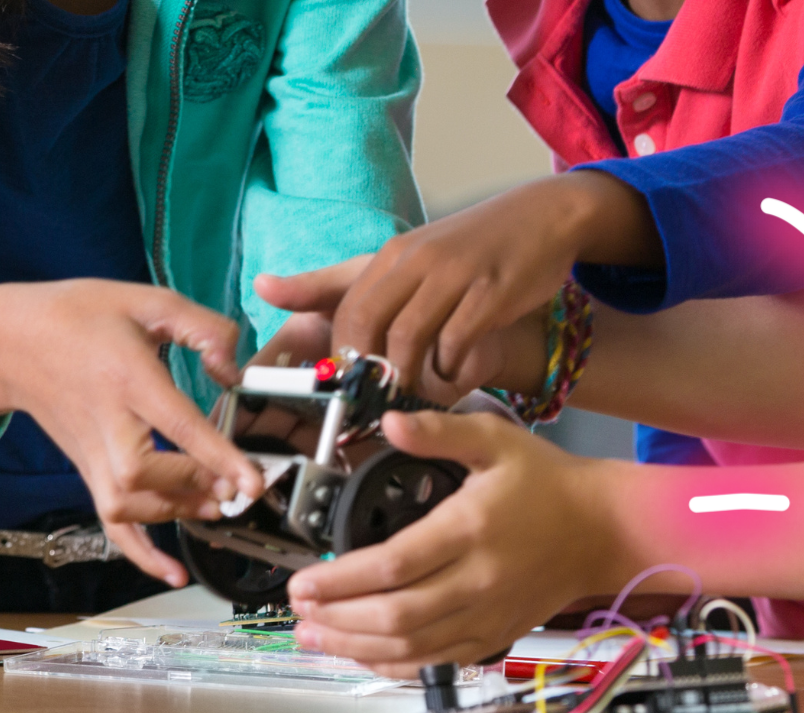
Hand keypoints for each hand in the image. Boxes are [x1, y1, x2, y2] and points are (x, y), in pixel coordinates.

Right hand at [0, 280, 265, 584]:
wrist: (11, 341)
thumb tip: (235, 369)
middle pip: (143, 473)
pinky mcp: (87, 470)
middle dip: (193, 487)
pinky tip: (171, 573)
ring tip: (214, 509)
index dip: (216, 456)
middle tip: (234, 489)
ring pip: (126, 504)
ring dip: (174, 514)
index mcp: (127, 377)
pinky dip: (141, 554)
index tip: (250, 481)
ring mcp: (92, 454)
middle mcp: (106, 423)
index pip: (175, 424)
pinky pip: (109, 523)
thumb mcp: (147, 299)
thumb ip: (202, 328)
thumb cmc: (81, 316)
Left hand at [286, 410, 628, 677]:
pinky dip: (393, 664)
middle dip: (336, 618)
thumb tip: (393, 423)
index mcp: (470, 528)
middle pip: (394, 614)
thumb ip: (439, 431)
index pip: (392, 564)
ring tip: (313, 635)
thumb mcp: (496, 439)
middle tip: (297, 609)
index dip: (339, 580)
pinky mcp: (492, 635)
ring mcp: (485, 614)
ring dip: (353, 646)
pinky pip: (435, 661)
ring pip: (409, 645)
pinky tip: (362, 654)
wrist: (602, 529)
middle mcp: (476, 580)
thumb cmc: (548, 483)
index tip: (302, 581)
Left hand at [322, 171, 657, 382]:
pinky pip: (458, 343)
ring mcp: (454, 276)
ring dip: (410, 378)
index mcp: (391, 257)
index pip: (347, 315)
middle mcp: (416, 263)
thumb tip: (262, 287)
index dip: (344, 361)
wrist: (540, 219)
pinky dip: (452, 369)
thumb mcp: (403, 260)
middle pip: (370, 329)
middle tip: (381, 402)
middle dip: (370, 375)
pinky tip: (457, 374)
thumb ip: (338, 282)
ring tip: (418, 394)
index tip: (354, 391)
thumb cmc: (467, 250)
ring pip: (411, 341)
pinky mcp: (491, 293)